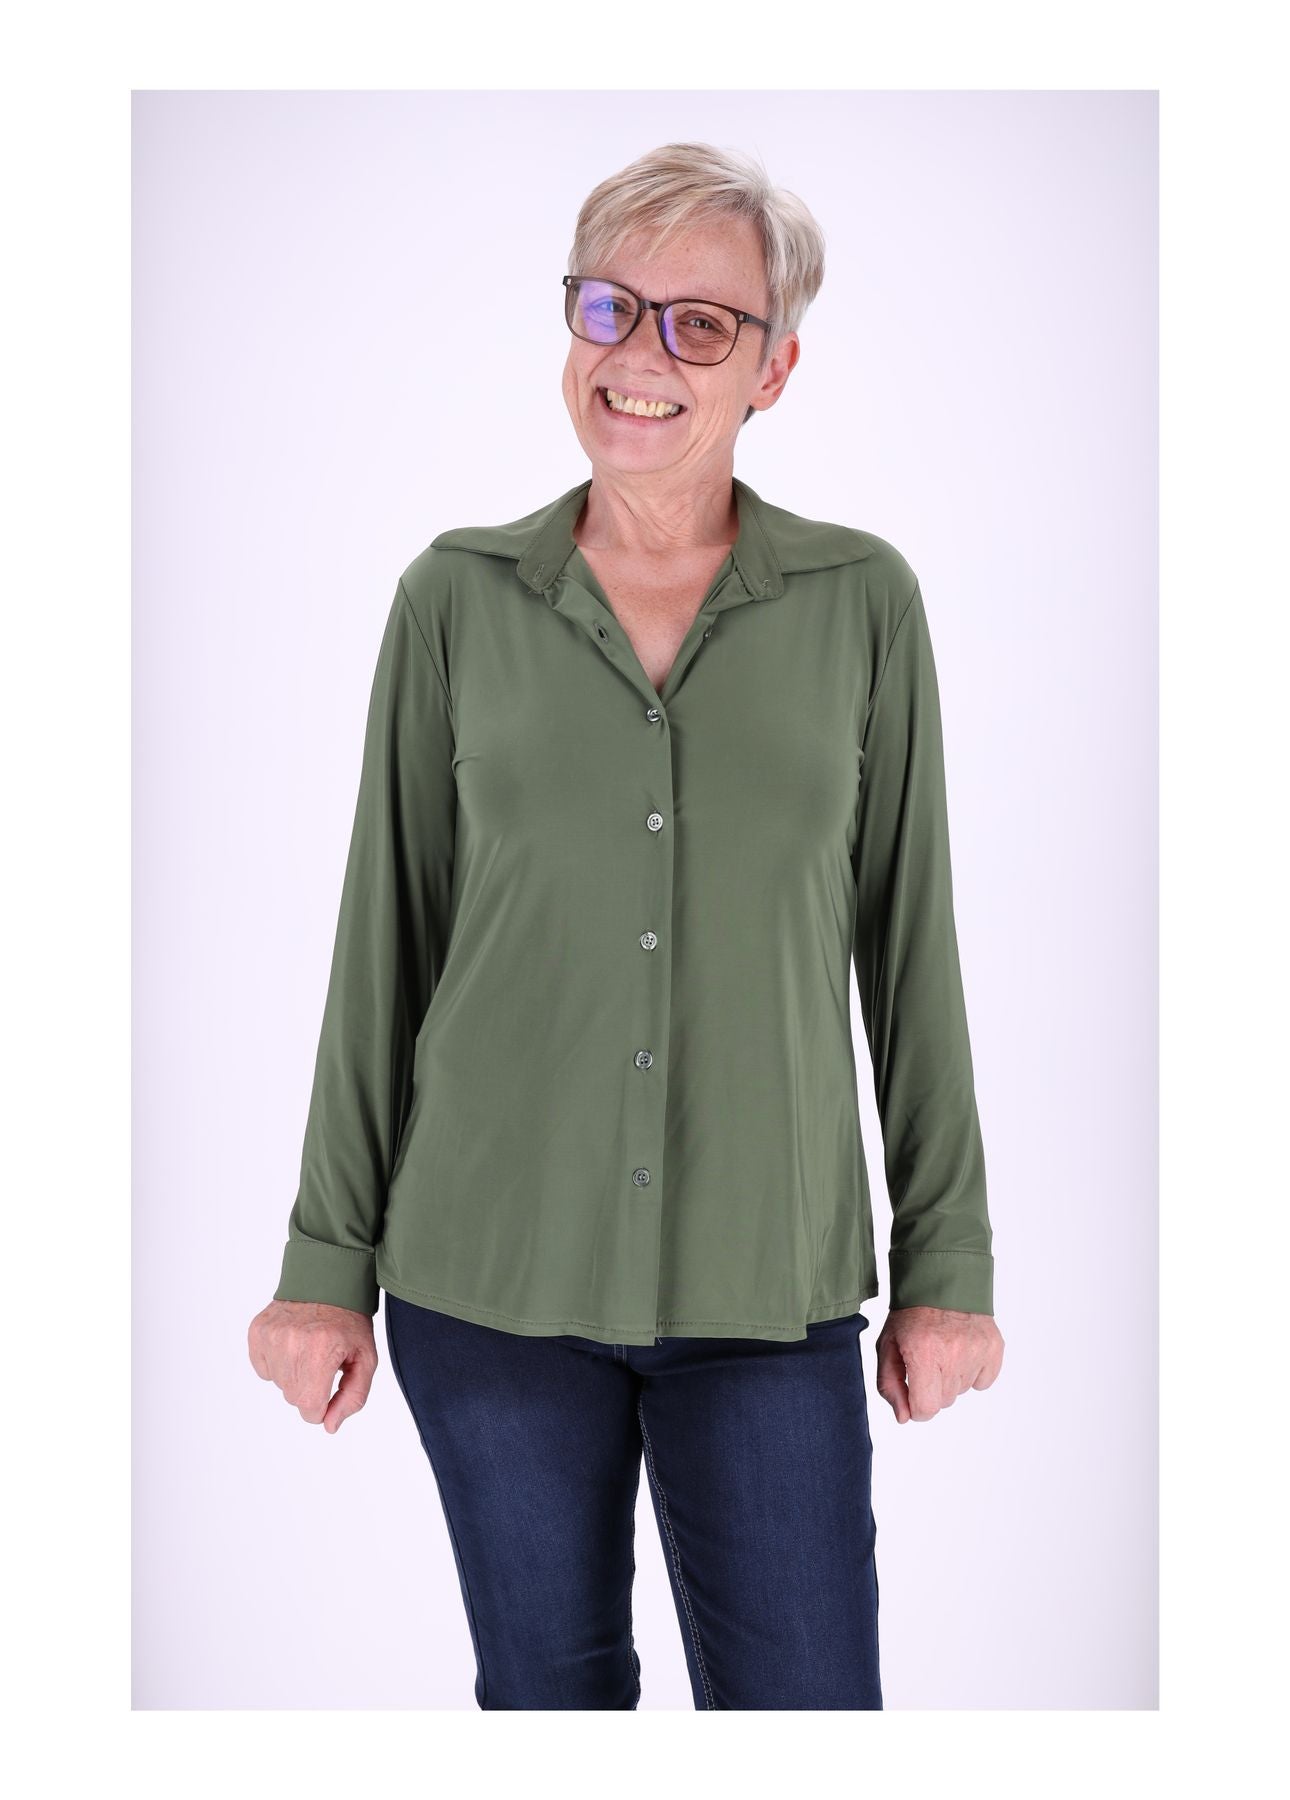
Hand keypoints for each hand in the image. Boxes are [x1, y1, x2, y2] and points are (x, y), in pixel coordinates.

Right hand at [248, 1299, 377, 1433]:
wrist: (328, 1280)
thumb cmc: (349, 1321)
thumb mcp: (365, 1358)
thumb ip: (353, 1397)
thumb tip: (329, 1426)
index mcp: (321, 1350)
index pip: (309, 1408)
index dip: (322, 1406)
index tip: (329, 1387)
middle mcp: (291, 1342)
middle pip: (293, 1397)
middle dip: (310, 1388)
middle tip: (323, 1361)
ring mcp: (271, 1336)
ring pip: (278, 1384)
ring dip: (294, 1375)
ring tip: (309, 1349)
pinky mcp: (257, 1332)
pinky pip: (263, 1368)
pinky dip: (277, 1363)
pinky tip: (292, 1345)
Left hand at [875, 1305, 1003, 1423]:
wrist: (942, 1280)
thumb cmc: (911, 1314)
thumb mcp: (886, 1346)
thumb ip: (889, 1385)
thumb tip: (903, 1417)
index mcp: (923, 1352)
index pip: (926, 1408)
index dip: (916, 1407)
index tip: (913, 1393)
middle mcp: (953, 1352)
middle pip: (944, 1401)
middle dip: (932, 1387)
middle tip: (927, 1359)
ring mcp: (977, 1350)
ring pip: (962, 1391)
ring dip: (951, 1378)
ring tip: (943, 1350)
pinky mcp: (995, 1348)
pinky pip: (983, 1381)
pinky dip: (972, 1372)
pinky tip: (961, 1351)